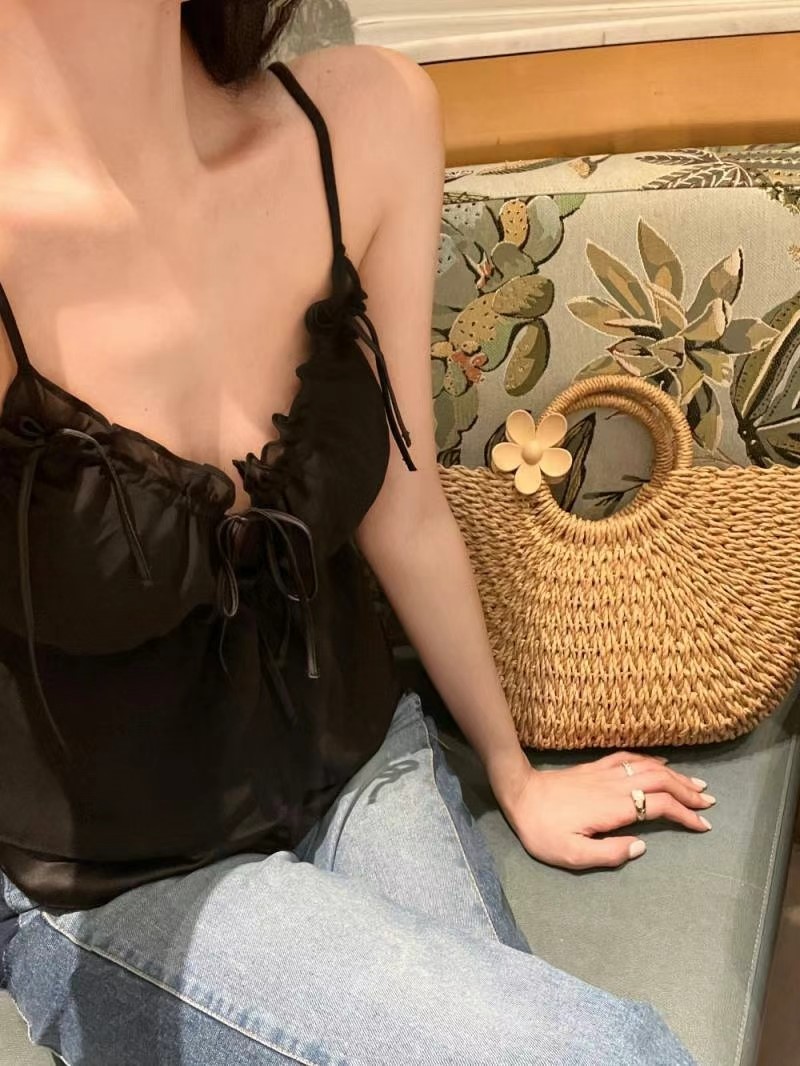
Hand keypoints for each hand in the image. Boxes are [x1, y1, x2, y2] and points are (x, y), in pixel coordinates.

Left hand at [497, 750, 714, 870]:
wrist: (519, 794)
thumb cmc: (542, 829)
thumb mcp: (571, 854)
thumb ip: (608, 854)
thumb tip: (641, 848)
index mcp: (613, 808)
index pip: (659, 806)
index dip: (684, 815)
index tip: (703, 826)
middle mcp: (615, 786)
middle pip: (661, 781)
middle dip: (688, 792)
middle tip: (710, 803)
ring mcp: (605, 773)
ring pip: (649, 767)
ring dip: (676, 776)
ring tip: (697, 785)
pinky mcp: (595, 768)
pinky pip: (629, 758)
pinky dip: (651, 759)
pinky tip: (662, 763)